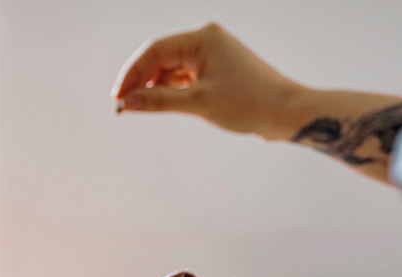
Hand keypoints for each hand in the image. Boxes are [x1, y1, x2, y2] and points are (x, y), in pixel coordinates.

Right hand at [112, 23, 297, 139]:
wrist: (284, 112)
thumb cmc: (248, 103)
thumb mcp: (198, 103)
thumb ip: (159, 102)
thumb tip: (127, 103)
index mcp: (202, 38)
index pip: (155, 51)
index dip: (132, 74)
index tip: (117, 98)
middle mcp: (205, 40)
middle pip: (160, 57)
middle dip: (140, 81)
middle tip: (122, 106)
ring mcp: (211, 55)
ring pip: (171, 69)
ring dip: (154, 88)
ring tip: (137, 109)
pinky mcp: (216, 70)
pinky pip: (184, 77)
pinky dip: (170, 91)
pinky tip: (158, 105)